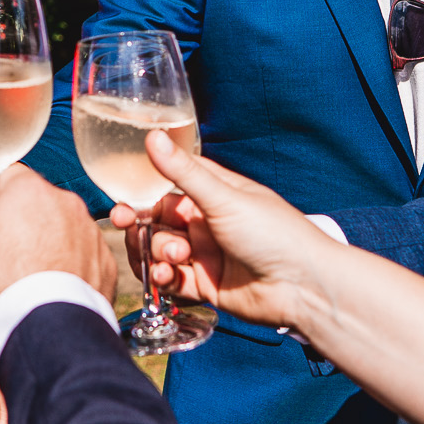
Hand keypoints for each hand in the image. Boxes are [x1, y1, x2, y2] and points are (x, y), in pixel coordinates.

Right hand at [0, 165, 116, 309]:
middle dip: (27, 218)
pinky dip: (72, 261)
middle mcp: (65, 202)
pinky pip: (84, 251)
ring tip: (33, 272)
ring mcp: (89, 229)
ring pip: (64, 225)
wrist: (46, 324)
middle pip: (41, 200)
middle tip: (9, 251)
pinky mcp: (105, 258)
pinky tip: (55, 283)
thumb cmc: (4, 281)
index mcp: (29, 190)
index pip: (11, 176)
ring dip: (51, 239)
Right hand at [119, 129, 339, 329]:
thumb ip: (182, 172)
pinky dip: (163, 278)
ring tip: (174, 256)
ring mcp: (205, 254)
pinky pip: (171, 280)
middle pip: (156, 220)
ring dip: (156, 251)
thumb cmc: (273, 233)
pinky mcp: (205, 286)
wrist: (302, 287)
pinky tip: (166, 276)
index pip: (168, 185)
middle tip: (124, 223)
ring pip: (160, 250)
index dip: (142, 190)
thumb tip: (151, 136)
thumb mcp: (224, 198)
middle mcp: (206, 222)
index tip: (122, 194)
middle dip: (139, 224)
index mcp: (214, 194)